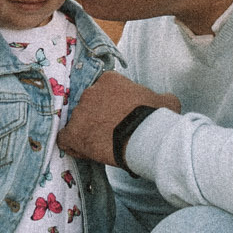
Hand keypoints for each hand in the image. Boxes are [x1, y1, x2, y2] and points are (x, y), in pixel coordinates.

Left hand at [59, 73, 179, 164]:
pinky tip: (84, 152)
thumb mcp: (166, 102)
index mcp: (110, 80)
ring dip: (87, 131)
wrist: (144, 136)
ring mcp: (79, 111)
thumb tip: (167, 100)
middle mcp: (91, 91)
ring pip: (78, 121)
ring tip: (102, 145)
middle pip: (90, 104)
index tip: (119, 116)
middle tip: (111, 131)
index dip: (110, 104)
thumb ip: (162, 98)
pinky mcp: (73, 133)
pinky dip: (73, 145)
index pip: (104, 90)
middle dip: (98, 116)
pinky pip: (66, 138)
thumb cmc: (156, 117)